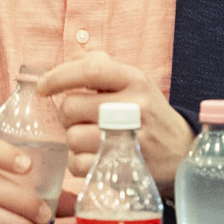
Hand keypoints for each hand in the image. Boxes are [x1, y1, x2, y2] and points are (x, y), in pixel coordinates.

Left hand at [35, 53, 192, 198]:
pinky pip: (79, 163)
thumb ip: (102, 66)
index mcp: (134, 79)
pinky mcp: (125, 167)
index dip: (58, 77)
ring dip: (73, 140)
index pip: (89, 71)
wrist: (182, 152)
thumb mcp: (134, 82)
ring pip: (72, 137)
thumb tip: (71, 57)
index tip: (42, 87)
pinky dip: (79, 162)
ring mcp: (131, 138)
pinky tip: (94, 156)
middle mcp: (135, 106)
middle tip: (79, 119)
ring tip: (91, 138)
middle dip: (66, 115)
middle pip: (72, 107)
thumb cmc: (149, 113)